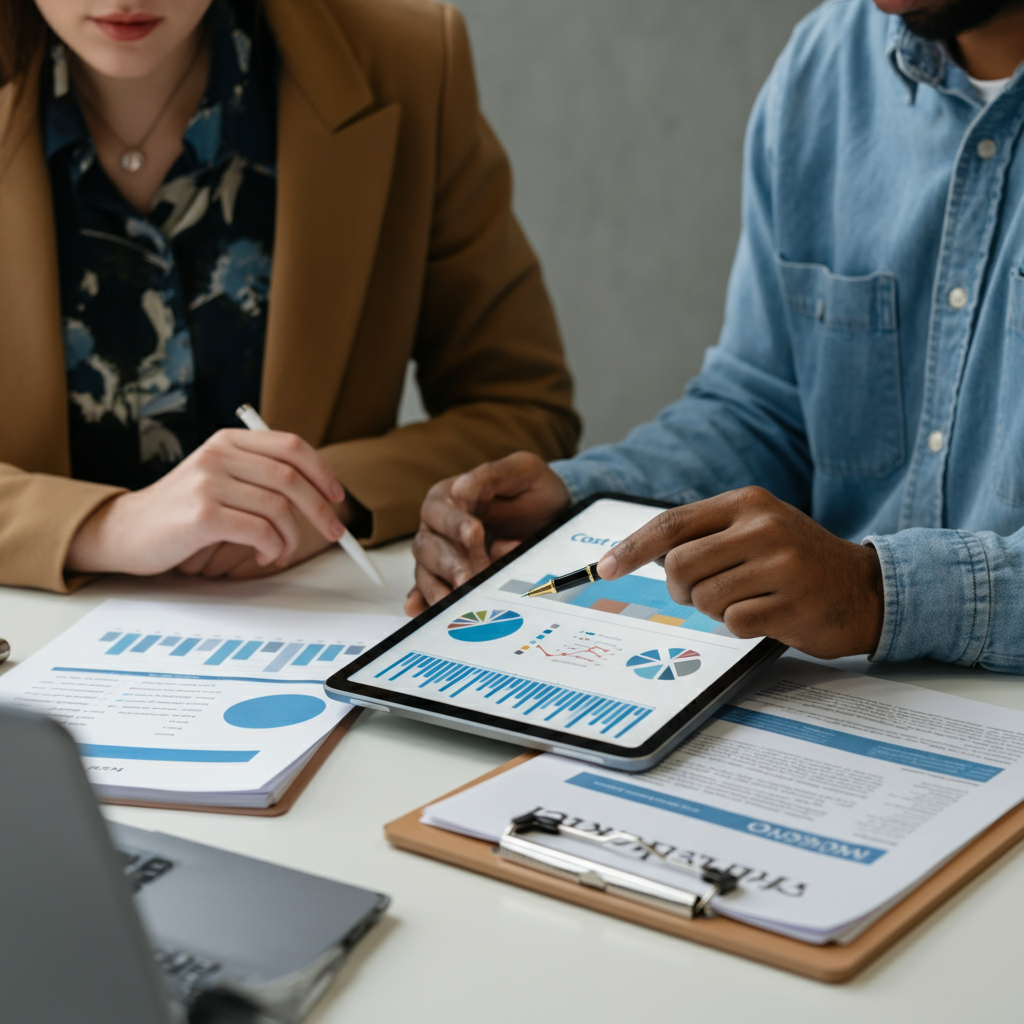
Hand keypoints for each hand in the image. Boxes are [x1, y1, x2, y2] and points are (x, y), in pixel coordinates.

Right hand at [67, 429, 347, 577]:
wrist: (126, 531)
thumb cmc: (179, 510)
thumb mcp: (217, 476)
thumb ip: (257, 474)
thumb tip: (318, 490)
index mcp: (227, 441)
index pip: (291, 446)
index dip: (322, 471)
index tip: (337, 496)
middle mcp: (218, 455)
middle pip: (292, 478)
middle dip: (321, 510)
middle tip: (334, 532)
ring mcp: (208, 483)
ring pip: (279, 509)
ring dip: (291, 538)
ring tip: (281, 551)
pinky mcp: (203, 515)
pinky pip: (260, 533)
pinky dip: (273, 549)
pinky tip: (266, 556)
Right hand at [405, 451, 570, 615]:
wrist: (553, 517)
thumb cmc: (534, 490)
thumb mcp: (523, 471)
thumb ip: (493, 475)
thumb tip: (461, 489)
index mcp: (449, 496)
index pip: (439, 511)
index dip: (454, 524)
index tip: (475, 534)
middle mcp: (438, 527)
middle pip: (427, 547)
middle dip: (450, 563)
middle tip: (470, 576)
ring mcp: (442, 556)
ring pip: (426, 573)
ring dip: (440, 588)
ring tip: (460, 598)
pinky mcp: (450, 579)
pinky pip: (431, 593)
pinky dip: (426, 603)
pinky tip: (423, 611)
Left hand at [596, 486, 883, 658]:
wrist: (866, 588)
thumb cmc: (796, 560)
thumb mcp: (755, 528)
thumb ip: (704, 534)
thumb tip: (637, 553)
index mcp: (747, 503)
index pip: (672, 523)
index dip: (633, 549)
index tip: (605, 567)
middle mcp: (763, 528)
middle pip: (679, 566)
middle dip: (680, 588)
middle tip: (703, 592)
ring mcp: (780, 565)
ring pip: (703, 598)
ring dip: (714, 609)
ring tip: (746, 599)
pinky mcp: (792, 604)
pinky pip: (734, 623)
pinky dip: (741, 625)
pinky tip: (768, 614)